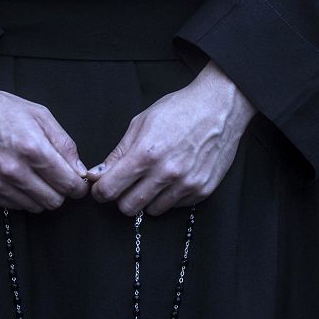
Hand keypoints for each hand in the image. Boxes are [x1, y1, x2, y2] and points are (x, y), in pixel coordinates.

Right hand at [0, 65, 87, 211]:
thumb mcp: (40, 115)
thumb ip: (64, 144)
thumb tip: (80, 169)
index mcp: (33, 149)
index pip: (69, 184)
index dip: (79, 185)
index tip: (77, 181)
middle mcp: (15, 170)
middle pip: (55, 201)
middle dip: (61, 191)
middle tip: (57, 178)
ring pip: (37, 207)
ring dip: (42, 195)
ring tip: (36, 176)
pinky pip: (17, 206)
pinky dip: (24, 197)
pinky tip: (20, 179)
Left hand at [87, 61, 255, 215]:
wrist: (220, 107)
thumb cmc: (180, 110)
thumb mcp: (141, 123)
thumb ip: (118, 153)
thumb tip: (97, 175)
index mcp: (146, 154)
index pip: (109, 189)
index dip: (100, 191)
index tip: (101, 188)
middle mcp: (166, 173)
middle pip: (128, 207)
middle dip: (121, 197)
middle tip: (126, 184)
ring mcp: (186, 184)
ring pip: (151, 210)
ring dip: (147, 198)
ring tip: (153, 178)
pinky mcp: (202, 190)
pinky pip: (174, 206)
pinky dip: (169, 196)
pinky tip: (173, 177)